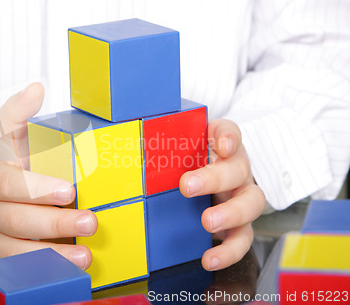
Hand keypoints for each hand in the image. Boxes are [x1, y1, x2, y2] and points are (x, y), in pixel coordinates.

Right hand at [0, 82, 97, 268]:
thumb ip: (16, 113)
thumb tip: (36, 86)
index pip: (9, 184)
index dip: (37, 189)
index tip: (69, 191)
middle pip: (16, 219)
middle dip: (53, 223)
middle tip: (90, 221)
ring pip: (14, 251)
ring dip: (51, 255)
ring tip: (85, 255)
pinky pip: (15, 272)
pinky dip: (41, 273)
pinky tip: (68, 272)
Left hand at [180, 119, 265, 270]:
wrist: (205, 178)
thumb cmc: (190, 160)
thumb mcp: (179, 146)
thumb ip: (166, 139)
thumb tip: (138, 135)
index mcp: (221, 144)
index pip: (228, 131)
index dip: (227, 136)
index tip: (222, 145)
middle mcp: (237, 168)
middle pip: (238, 169)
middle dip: (214, 178)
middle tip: (187, 186)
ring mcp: (241, 196)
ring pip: (251, 203)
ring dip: (230, 214)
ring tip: (208, 222)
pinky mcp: (239, 223)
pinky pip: (241, 238)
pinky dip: (229, 251)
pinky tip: (210, 258)